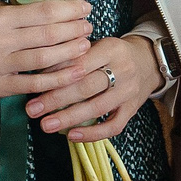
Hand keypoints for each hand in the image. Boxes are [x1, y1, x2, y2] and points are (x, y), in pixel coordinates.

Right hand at [0, 0, 91, 100]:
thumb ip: (13, 13)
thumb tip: (47, 10)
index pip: (42, 12)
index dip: (68, 10)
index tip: (84, 7)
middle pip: (48, 35)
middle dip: (74, 29)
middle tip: (89, 25)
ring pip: (45, 59)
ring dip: (70, 52)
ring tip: (86, 44)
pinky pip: (34, 84)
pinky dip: (56, 80)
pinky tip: (73, 73)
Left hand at [24, 35, 159, 139]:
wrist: (148, 61)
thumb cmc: (112, 54)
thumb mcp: (96, 45)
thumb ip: (73, 55)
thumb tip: (40, 70)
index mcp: (111, 49)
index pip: (81, 63)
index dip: (57, 75)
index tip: (34, 84)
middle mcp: (123, 70)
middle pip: (87, 87)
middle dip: (56, 99)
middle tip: (32, 109)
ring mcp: (129, 92)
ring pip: (98, 107)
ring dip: (69, 118)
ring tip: (45, 125)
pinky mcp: (132, 109)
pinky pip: (114, 126)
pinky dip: (93, 133)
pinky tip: (72, 136)